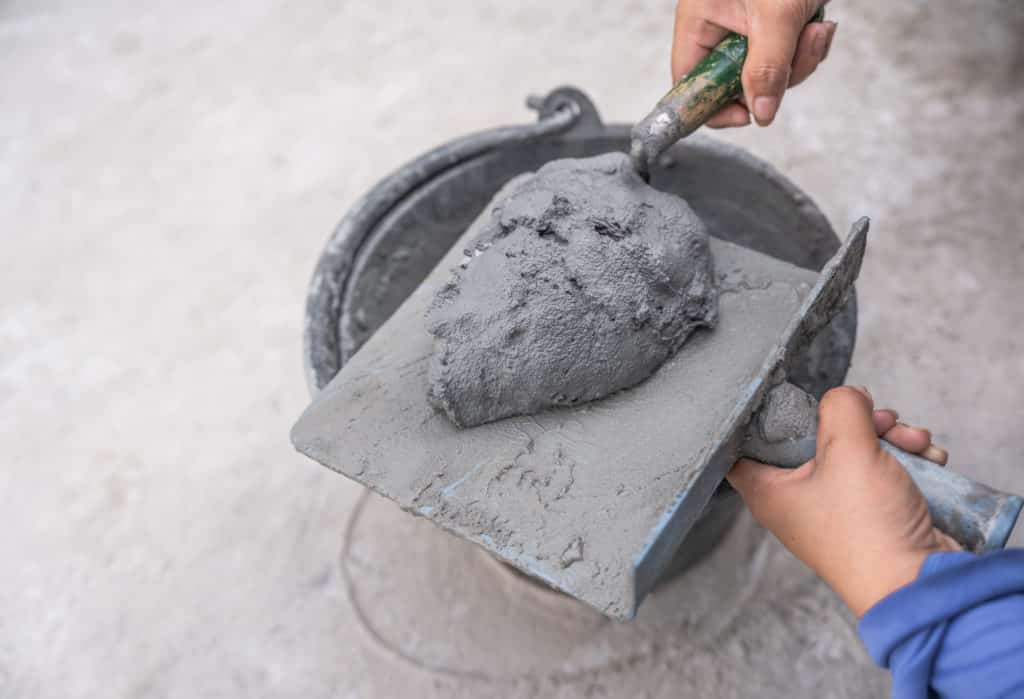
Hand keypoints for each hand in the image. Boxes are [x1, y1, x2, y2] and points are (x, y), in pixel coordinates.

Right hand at [671, 0, 837, 126]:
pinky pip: (789, 56)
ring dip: (800, 60)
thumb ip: (767, 67)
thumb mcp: (776, 15)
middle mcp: (720, 26)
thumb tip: (761, 113)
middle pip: (737, 83)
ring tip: (817, 29)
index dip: (714, 106)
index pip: (691, 83)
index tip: (747, 113)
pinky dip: (809, 46)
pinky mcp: (776, 24)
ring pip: (769, 72)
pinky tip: (819, 23)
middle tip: (800, 53)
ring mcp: (749, 27)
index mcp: (700, 21)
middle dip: (776, 77)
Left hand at [728, 386, 960, 616]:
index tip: (793, 399)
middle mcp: (796, 500)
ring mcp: (836, 508)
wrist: (921, 580)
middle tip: (881, 419)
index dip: (765, 417)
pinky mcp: (872, 514)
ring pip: (856, 451)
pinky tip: (929, 458)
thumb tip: (846, 395)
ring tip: (914, 441)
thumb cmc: (868, 526)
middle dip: (856, 421)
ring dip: (891, 437)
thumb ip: (840, 408)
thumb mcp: (848, 450)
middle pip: (814, 438)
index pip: (744, 444)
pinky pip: (883, 472)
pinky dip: (907, 460)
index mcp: (769, 489)